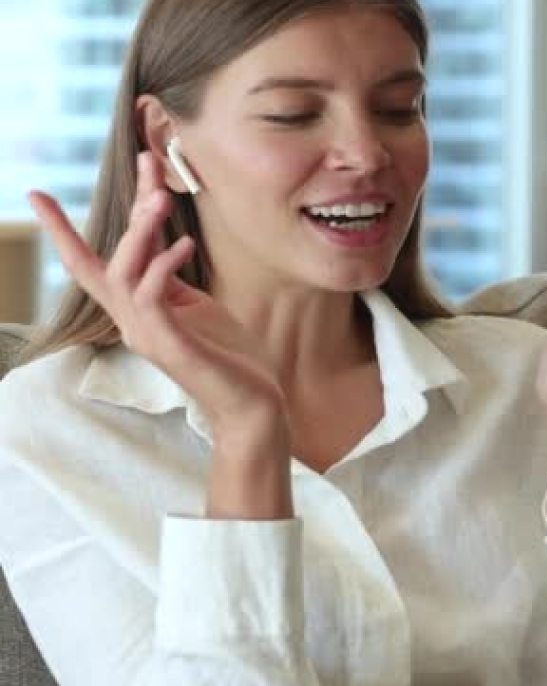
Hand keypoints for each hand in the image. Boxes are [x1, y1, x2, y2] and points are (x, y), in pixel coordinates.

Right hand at [29, 152, 285, 430]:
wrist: (253, 403)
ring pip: (123, 275)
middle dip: (125, 211)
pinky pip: (152, 298)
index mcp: (138, 311)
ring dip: (140, 233)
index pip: (93, 267)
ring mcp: (148, 336)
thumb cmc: (228, 355)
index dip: (63, 232)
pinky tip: (184, 243)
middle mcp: (133, 323)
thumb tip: (160, 243)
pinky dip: (163, 266)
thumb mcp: (196, 306)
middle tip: (148, 163)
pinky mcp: (170, 345)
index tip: (37, 194)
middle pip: (106, 261)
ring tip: (162, 198)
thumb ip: (170, 278)